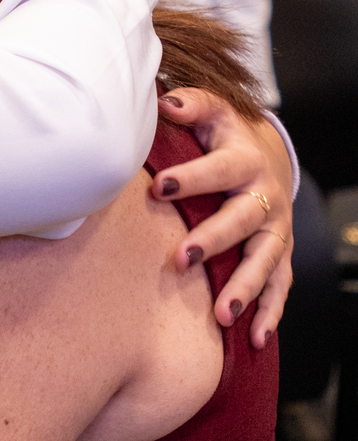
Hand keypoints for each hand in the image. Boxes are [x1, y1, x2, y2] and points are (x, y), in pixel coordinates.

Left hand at [152, 89, 293, 346]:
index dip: (192, 177)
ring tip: (220, 314)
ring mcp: (277, 229)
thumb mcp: (212, 112)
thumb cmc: (223, 136)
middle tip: (181, 259)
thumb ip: (189, 105)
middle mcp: (266, 196)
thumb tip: (164, 102)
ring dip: (244, 287)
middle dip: (214, 240)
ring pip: (264, 261)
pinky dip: (270, 313)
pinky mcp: (281, 254)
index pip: (219, 169)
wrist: (266, 155)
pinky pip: (280, 287)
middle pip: (243, 221)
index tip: (160, 187)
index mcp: (245, 159)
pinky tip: (254, 339)